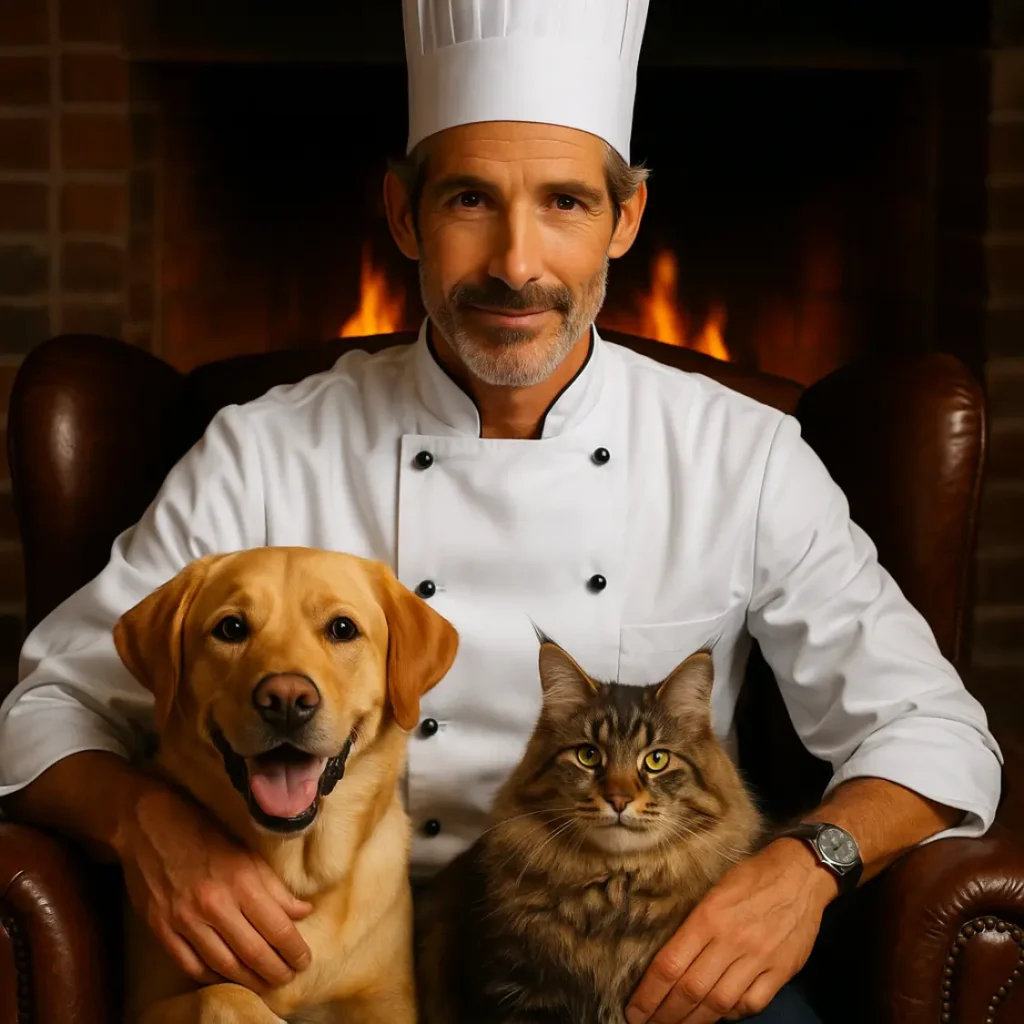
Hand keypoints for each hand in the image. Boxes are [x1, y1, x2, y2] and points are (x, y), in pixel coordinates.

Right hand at [115, 781, 312, 991]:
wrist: (148, 825)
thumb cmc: (204, 834)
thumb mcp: (246, 852)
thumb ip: (274, 886)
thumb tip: (302, 912)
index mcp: (240, 881)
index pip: (276, 927)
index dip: (294, 950)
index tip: (304, 961)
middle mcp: (214, 905)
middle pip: (253, 952)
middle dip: (276, 971)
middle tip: (288, 977)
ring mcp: (184, 920)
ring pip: (223, 965)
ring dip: (248, 980)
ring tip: (264, 983)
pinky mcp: (161, 929)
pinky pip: (190, 965)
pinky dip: (212, 976)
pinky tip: (227, 976)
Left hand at [625, 839, 835, 1022]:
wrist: (801, 873)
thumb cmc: (751, 876)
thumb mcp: (714, 888)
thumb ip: (694, 924)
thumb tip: (672, 958)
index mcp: (708, 916)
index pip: (671, 964)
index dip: (649, 993)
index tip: (635, 1011)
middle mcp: (731, 940)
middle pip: (691, 989)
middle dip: (665, 1014)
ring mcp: (759, 958)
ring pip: (720, 1003)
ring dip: (695, 1021)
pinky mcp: (781, 971)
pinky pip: (752, 1003)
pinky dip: (732, 1015)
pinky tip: (719, 1015)